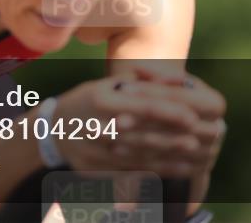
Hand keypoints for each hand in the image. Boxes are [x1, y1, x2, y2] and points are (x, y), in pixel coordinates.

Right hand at [51, 77, 201, 176]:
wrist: (53, 130)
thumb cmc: (89, 100)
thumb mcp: (110, 85)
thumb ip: (144, 83)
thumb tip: (178, 79)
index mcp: (102, 101)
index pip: (141, 107)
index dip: (168, 112)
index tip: (191, 115)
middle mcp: (98, 126)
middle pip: (142, 134)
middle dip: (171, 137)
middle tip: (197, 138)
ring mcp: (96, 150)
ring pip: (138, 155)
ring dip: (167, 155)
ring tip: (190, 152)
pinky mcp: (97, 168)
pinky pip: (130, 170)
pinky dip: (154, 169)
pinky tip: (173, 167)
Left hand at [111, 65, 226, 175]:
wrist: (181, 128)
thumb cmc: (168, 95)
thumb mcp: (166, 81)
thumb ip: (155, 74)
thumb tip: (140, 70)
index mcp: (216, 104)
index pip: (184, 96)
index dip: (154, 92)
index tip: (124, 89)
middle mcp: (217, 130)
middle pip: (178, 124)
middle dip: (145, 120)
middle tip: (116, 118)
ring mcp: (208, 154)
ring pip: (170, 147)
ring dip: (140, 140)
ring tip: (115, 133)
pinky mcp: (195, 172)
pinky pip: (166, 167)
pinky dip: (141, 158)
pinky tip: (118, 151)